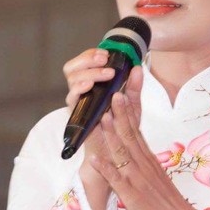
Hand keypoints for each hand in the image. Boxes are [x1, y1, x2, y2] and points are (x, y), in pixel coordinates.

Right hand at [63, 47, 120, 209]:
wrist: (115, 157)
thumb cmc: (121, 130)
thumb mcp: (132, 105)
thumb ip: (134, 87)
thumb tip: (138, 66)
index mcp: (93, 85)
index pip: (83, 61)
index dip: (91, 54)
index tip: (107, 52)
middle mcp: (82, 92)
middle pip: (71, 68)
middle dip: (87, 59)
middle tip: (104, 59)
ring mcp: (77, 104)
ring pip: (70, 79)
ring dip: (87, 72)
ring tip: (104, 73)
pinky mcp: (76, 116)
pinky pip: (71, 99)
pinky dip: (80, 89)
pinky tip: (91, 85)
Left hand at [87, 67, 198, 209]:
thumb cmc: (168, 203)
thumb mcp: (157, 176)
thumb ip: (145, 162)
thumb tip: (133, 148)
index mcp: (150, 160)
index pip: (138, 131)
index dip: (128, 113)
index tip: (121, 94)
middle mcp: (144, 166)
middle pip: (131, 136)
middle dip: (121, 115)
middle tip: (113, 94)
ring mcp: (138, 180)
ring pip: (123, 154)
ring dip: (112, 135)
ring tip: (103, 117)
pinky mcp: (133, 197)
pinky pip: (118, 181)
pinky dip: (106, 170)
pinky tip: (96, 159)